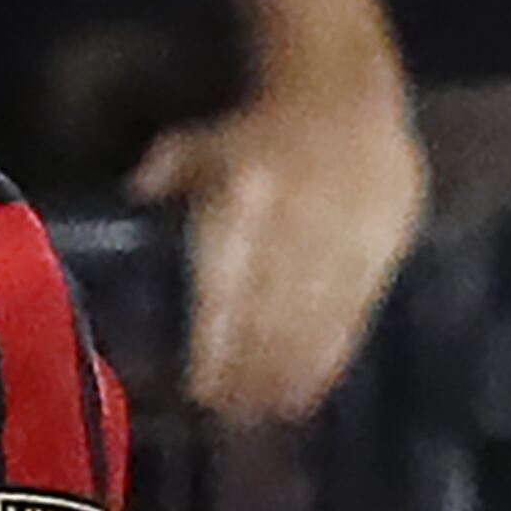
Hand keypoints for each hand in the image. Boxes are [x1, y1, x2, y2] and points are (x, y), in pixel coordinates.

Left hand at [130, 75, 423, 423]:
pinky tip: (312, 388)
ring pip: (313, 323)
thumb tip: (128, 202)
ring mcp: (341, 239)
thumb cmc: (256, 129)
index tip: (199, 390)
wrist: (345, 94)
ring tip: (265, 415)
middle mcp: (292, 226)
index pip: (224, 291)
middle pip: (269, 318)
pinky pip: (354, 313)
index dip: (215, 347)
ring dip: (287, 374)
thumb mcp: (195, 145)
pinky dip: (332, 355)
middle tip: (228, 417)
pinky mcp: (381, 248)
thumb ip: (158, 179)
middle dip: (248, 373)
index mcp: (239, 201)